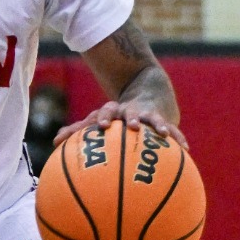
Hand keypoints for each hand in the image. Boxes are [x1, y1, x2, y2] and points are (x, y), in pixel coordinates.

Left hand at [55, 100, 188, 151]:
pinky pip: (172, 129)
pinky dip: (177, 138)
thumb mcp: (101, 119)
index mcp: (114, 111)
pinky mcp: (164, 118)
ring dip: (157, 123)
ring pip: (153, 118)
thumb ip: (79, 131)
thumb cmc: (118, 113)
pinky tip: (185, 148)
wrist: (149, 90)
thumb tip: (54, 142)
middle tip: (131, 124)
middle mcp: (131, 110)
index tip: (102, 127)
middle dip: (131, 117)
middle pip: (130, 111)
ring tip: (162, 132)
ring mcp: (149, 113)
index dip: (104, 117)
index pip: (107, 111)